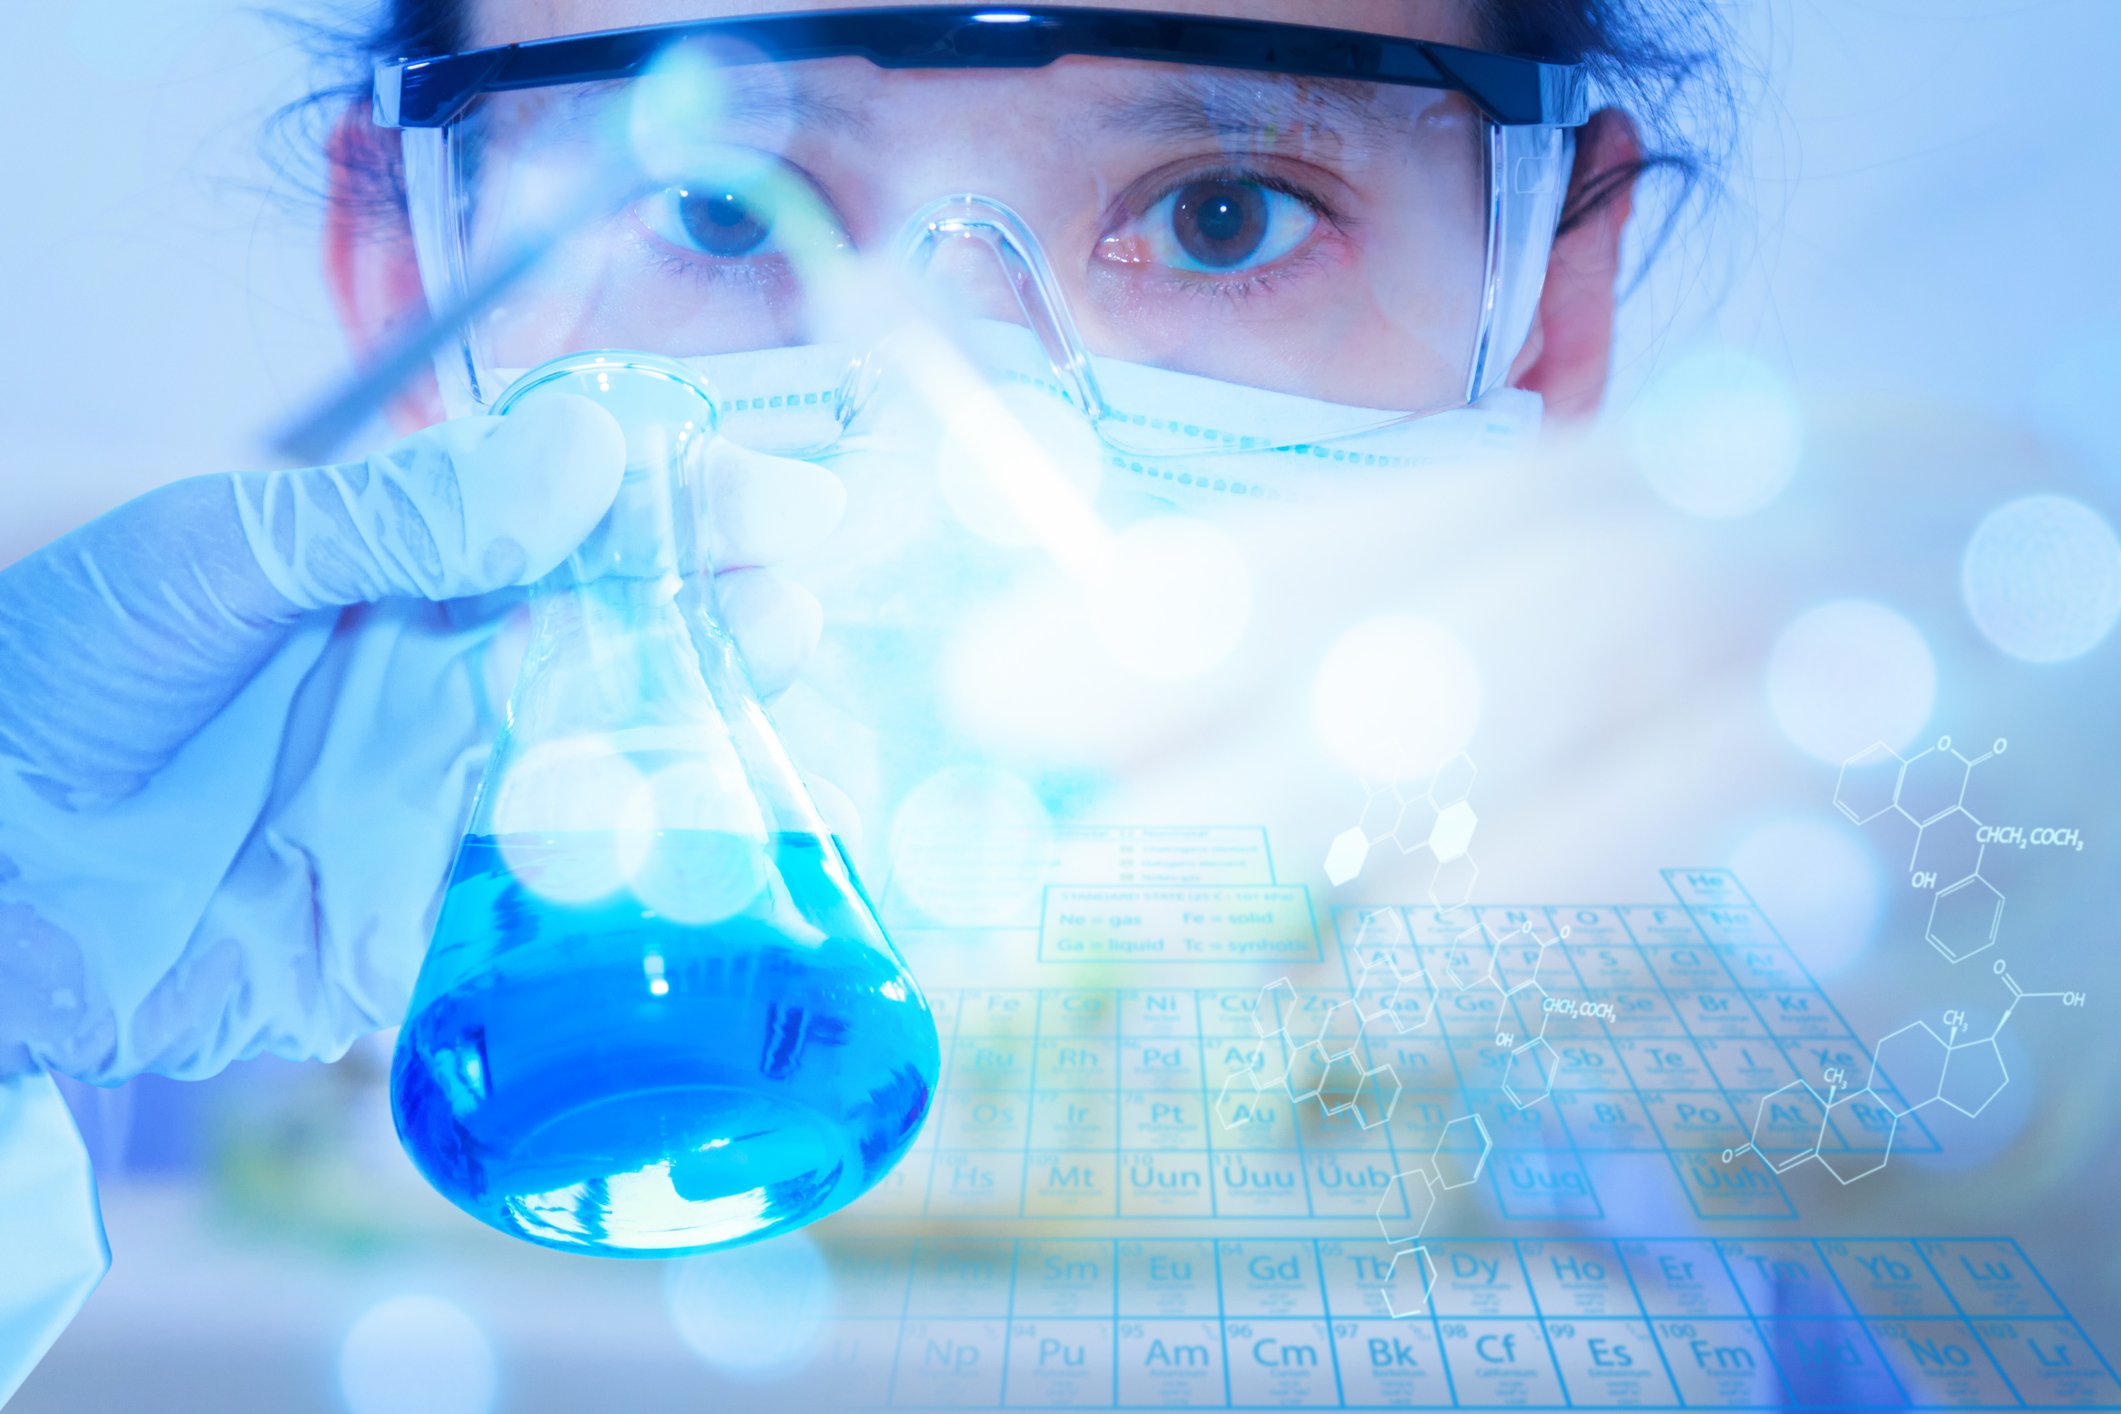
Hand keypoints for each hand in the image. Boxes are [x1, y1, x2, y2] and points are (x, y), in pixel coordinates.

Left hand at [0, 400, 843, 1082]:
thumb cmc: (62, 680)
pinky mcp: (438, 918)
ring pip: (629, 763)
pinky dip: (651, 886)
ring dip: (717, 746)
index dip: (696, 500)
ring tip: (780, 733)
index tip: (787, 499)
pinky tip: (719, 868)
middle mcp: (461, 669)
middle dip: (733, 619)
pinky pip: (566, 901)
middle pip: (642, 636)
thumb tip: (581, 459)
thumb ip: (392, 518)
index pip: (592, 512)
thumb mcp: (213, 558)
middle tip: (783, 614)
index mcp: (417, 561)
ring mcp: (456, 794)